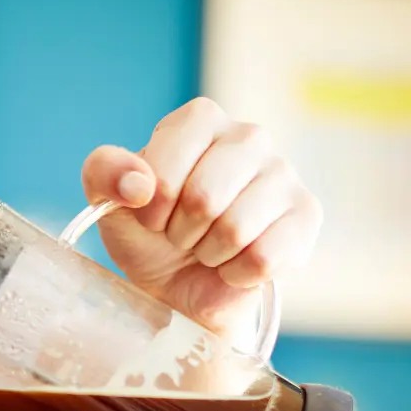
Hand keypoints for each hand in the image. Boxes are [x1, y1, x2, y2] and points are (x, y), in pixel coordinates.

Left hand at [82, 97, 321, 334]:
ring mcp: (283, 175)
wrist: (179, 288)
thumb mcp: (111, 205)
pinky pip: (265, 256)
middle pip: (205, 198)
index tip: (151, 216)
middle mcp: (248, 137)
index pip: (169, 160)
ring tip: (208, 248)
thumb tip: (139, 184)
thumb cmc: (149, 237)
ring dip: (209, 254)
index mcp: (199, 121)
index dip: (153, 202)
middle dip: (181, 232)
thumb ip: (105, 174)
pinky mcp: (305, 216)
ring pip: (236, 229)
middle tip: (182, 235)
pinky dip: (237, 274)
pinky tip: (234, 264)